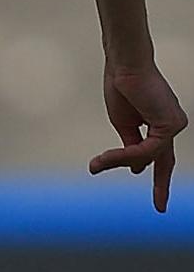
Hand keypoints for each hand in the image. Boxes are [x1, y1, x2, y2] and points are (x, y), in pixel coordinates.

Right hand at [89, 63, 184, 211]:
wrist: (124, 64)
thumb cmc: (120, 86)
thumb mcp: (123, 123)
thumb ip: (131, 145)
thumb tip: (136, 169)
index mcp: (159, 123)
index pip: (160, 154)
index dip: (155, 173)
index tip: (149, 188)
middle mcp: (171, 125)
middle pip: (164, 160)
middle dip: (161, 185)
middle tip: (160, 208)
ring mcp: (174, 124)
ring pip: (150, 156)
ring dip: (120, 161)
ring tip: (96, 164)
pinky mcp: (172, 125)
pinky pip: (148, 149)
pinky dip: (127, 154)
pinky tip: (109, 157)